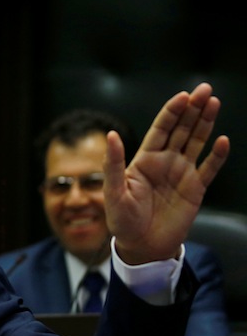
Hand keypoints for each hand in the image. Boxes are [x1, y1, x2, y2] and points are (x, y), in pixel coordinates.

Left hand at [104, 82, 229, 263]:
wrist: (141, 246)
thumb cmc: (122, 220)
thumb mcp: (114, 192)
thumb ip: (113, 164)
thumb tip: (111, 135)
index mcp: (144, 160)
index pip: (161, 129)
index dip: (172, 112)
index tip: (183, 95)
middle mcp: (165, 162)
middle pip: (181, 130)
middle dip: (193, 109)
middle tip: (205, 89)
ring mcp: (181, 174)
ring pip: (196, 143)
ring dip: (205, 123)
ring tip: (214, 103)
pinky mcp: (195, 190)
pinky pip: (209, 169)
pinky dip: (217, 156)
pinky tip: (223, 141)